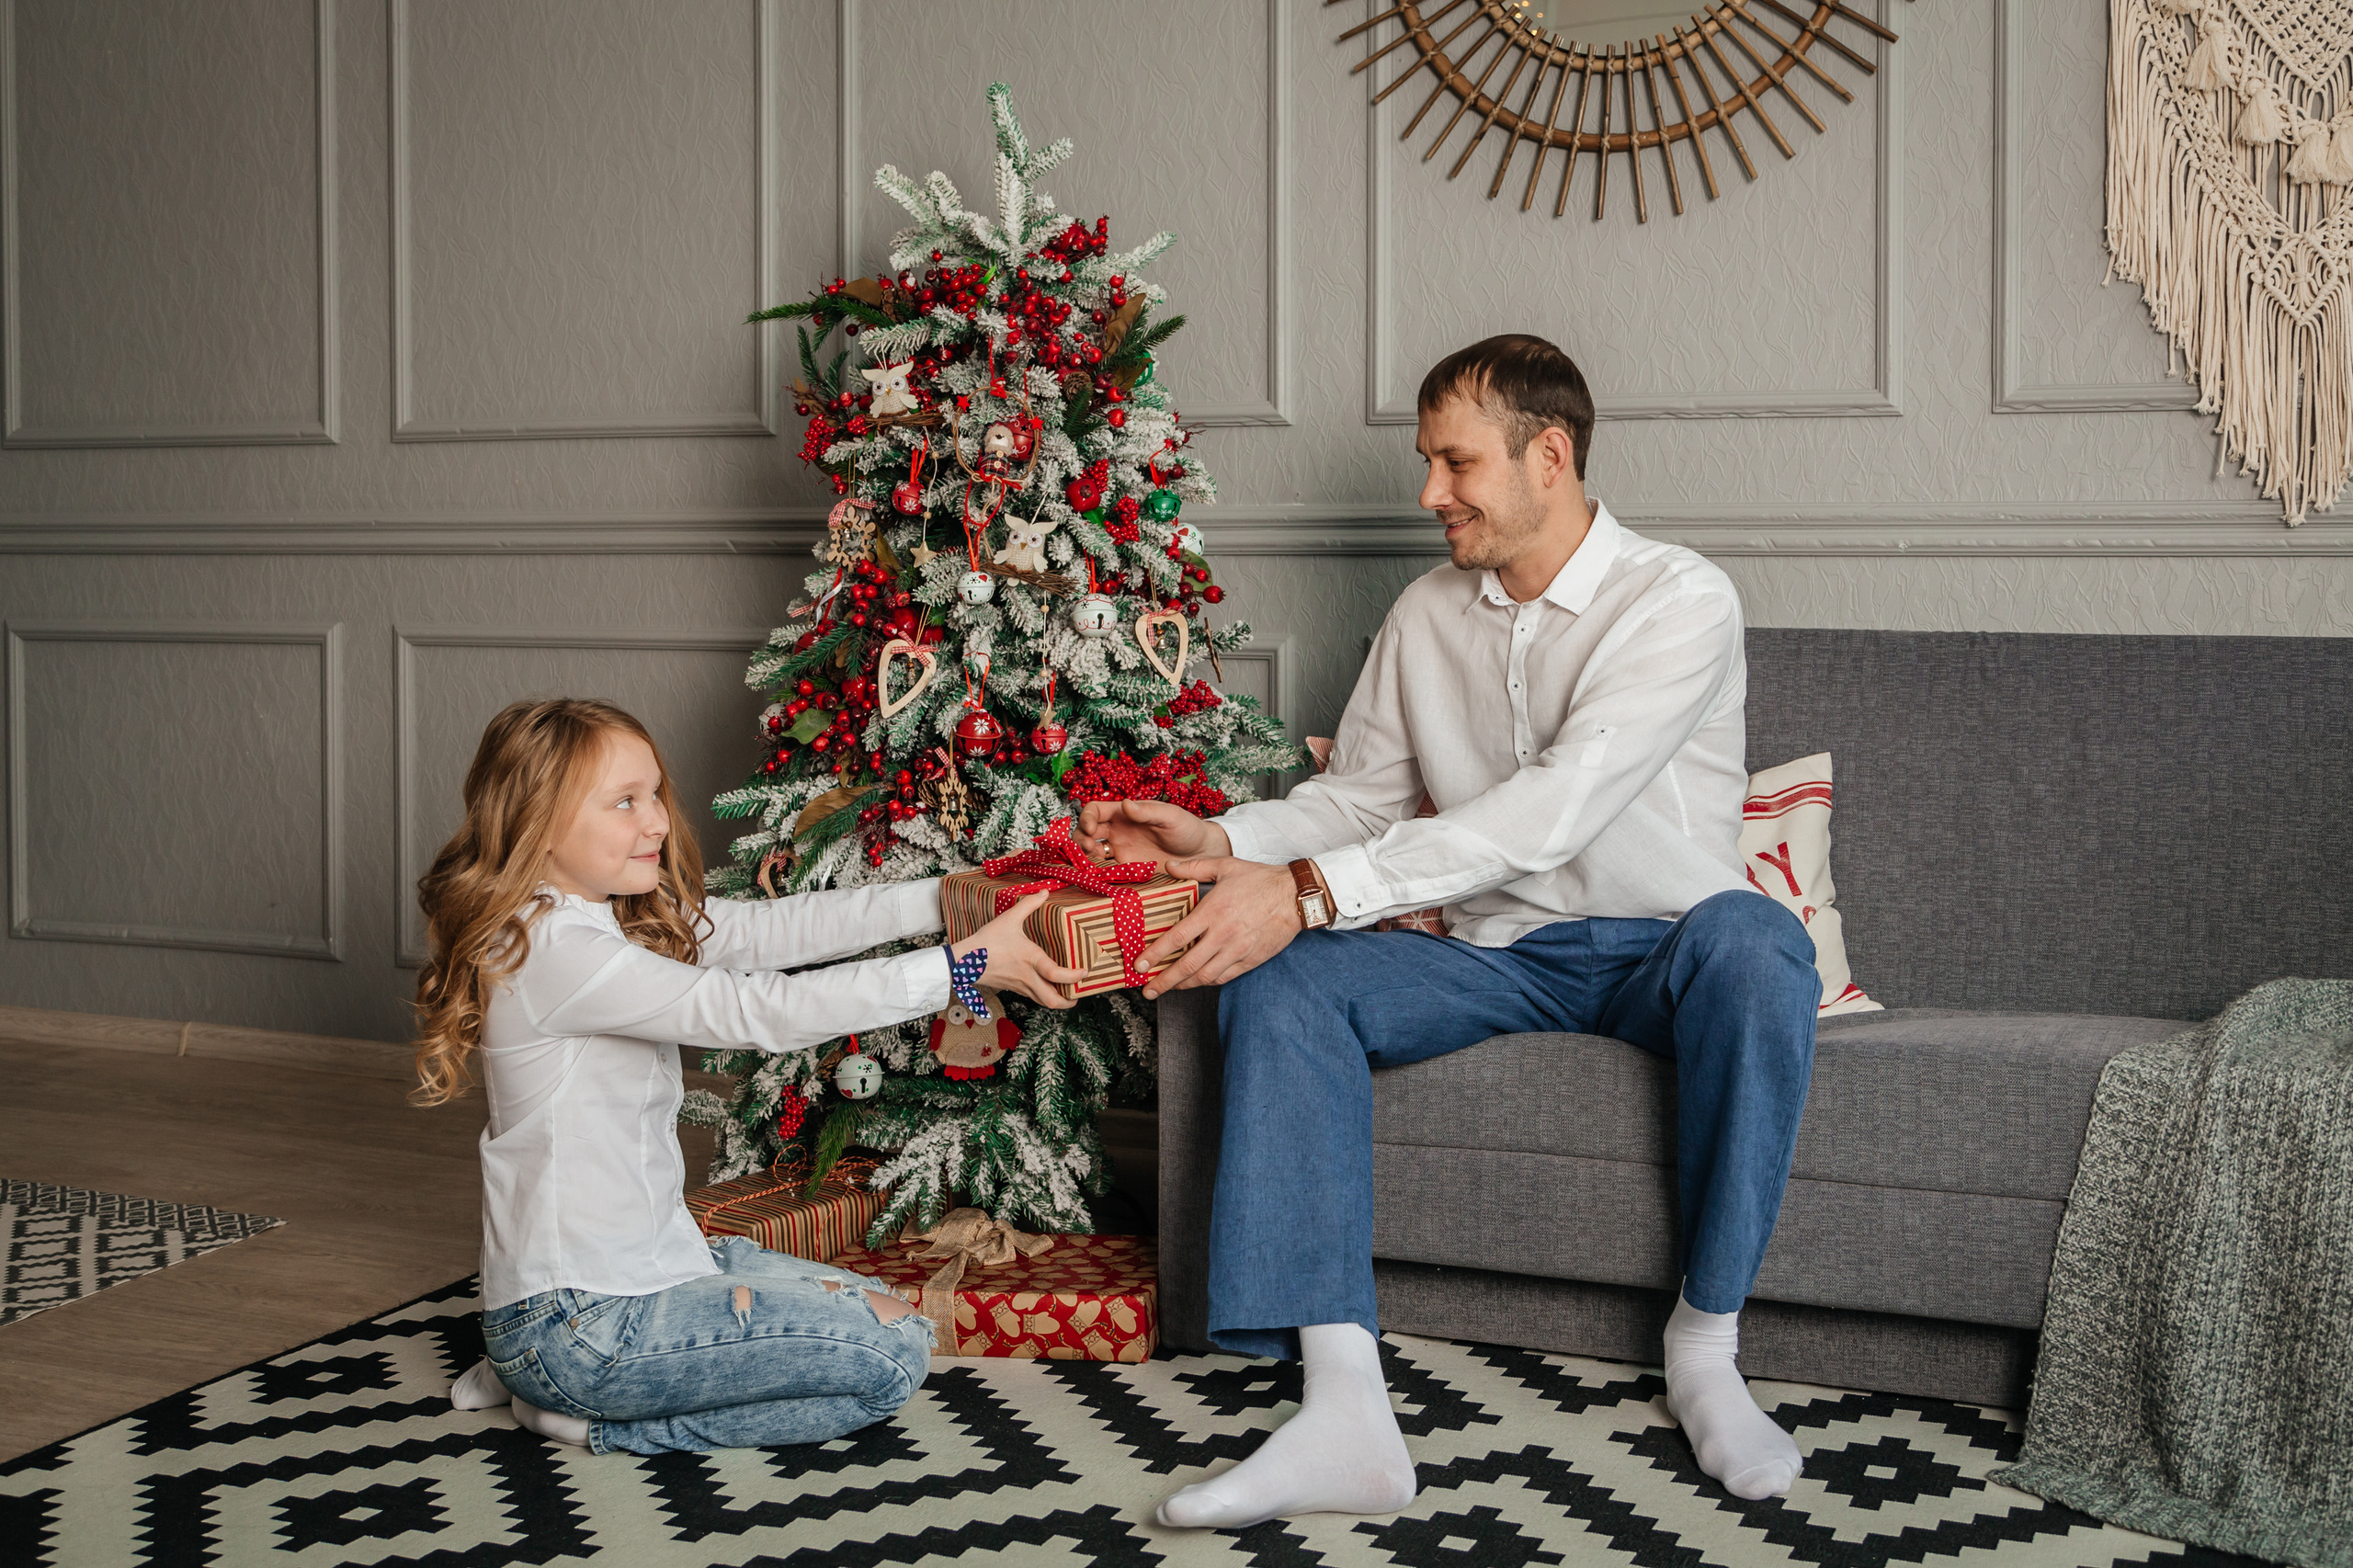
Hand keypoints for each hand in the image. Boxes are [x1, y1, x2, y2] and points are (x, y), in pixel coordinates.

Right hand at [951, 890, 1084, 1009]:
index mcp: (1031, 960)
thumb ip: (1028, 905)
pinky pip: (1033, 998)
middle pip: (1053, 1001)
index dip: (1074, 976)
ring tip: (1067, 992)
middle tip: (1079, 993)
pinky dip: (1044, 996)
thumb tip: (1044, 892)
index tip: (1085, 972)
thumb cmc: (986, 941)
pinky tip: (1047, 987)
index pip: (1057, 975)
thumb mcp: (1009, 919)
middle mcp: (1028, 977)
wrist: (963, 962)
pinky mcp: (1013, 989)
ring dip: (1058, 1001)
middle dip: (1069, 1002)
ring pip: (1044, 1003)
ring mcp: (1020, 986)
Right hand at [1075, 798, 1230, 868]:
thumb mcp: (1170, 816)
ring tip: (1088, 863)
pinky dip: (1096, 872)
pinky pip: (1105, 870)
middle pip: (1087, 831)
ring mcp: (1121, 851)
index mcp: (1125, 814)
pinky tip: (1097, 876)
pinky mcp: (1127, 869)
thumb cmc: (1188, 829)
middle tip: (1088, 848)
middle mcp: (1119, 831)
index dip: (1087, 817)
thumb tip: (1125, 805)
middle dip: (1080, 838)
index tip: (1091, 829)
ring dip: (1084, 856)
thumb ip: (1148, 812)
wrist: (1201, 855)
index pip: (1096, 810)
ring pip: (1091, 852)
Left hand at [1137, 857, 1302, 997]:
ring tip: (1169, 988)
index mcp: (1213, 912)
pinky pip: (1224, 977)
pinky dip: (1207, 982)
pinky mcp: (1251, 960)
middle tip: (1148, 990)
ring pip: (1205, 976)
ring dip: (1183, 985)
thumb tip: (1169, 866)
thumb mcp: (1226, 866)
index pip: (1177, 938)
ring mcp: (1238, 950)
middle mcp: (1223, 935)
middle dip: (1164, 981)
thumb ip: (1195, 868)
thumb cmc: (1260, 880)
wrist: (1295, 896)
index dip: (1156, 954)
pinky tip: (1197, 981)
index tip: (1140, 965)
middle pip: (1187, 965)